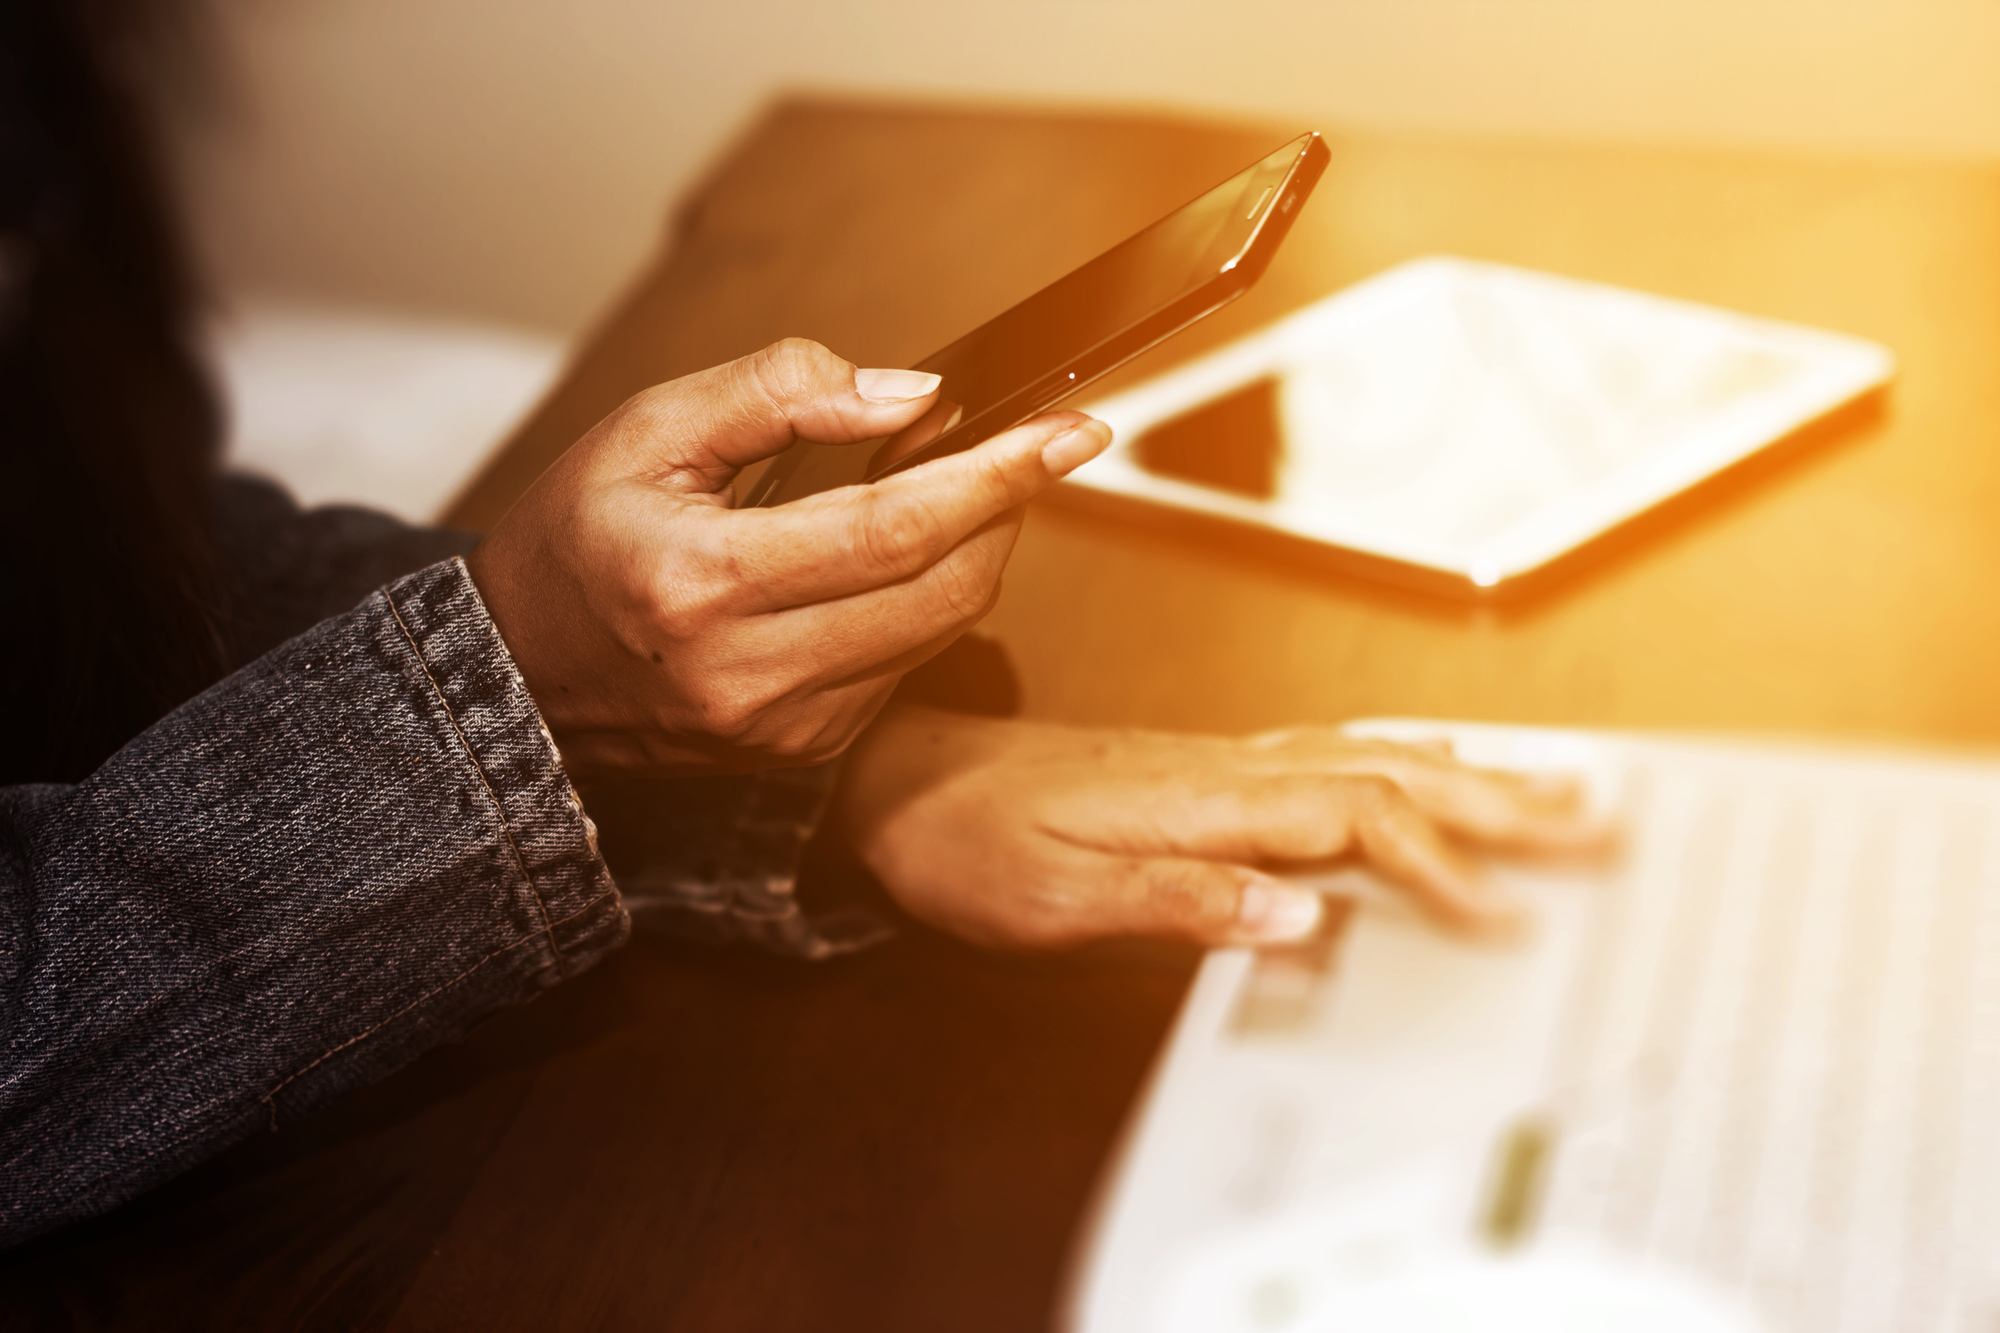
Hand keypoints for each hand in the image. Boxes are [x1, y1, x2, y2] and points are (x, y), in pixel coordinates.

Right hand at [466, 339, 1110, 783]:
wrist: (522, 676)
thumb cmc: (577, 542)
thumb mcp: (648, 431)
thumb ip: (779, 395)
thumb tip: (911, 396)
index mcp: (706, 584)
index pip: (896, 527)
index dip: (1000, 475)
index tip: (1074, 431)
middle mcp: (752, 673)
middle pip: (944, 587)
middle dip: (1010, 508)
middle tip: (1037, 446)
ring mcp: (783, 725)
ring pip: (939, 629)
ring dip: (976, 550)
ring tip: (965, 485)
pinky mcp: (802, 749)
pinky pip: (904, 665)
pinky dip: (924, 600)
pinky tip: (901, 556)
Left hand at [835, 707, 1608, 948]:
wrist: (903, 784)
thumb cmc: (966, 840)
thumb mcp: (1050, 894)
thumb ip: (1177, 900)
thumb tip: (1299, 917)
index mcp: (1200, 796)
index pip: (1353, 818)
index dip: (1437, 864)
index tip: (1503, 914)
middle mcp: (1225, 766)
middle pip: (1389, 771)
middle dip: (1502, 800)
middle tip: (1602, 816)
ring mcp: (1221, 761)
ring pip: (1371, 755)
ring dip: (1471, 774)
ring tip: (1559, 788)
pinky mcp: (1208, 770)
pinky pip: (1333, 754)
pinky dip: (1405, 760)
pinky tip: (1432, 767)